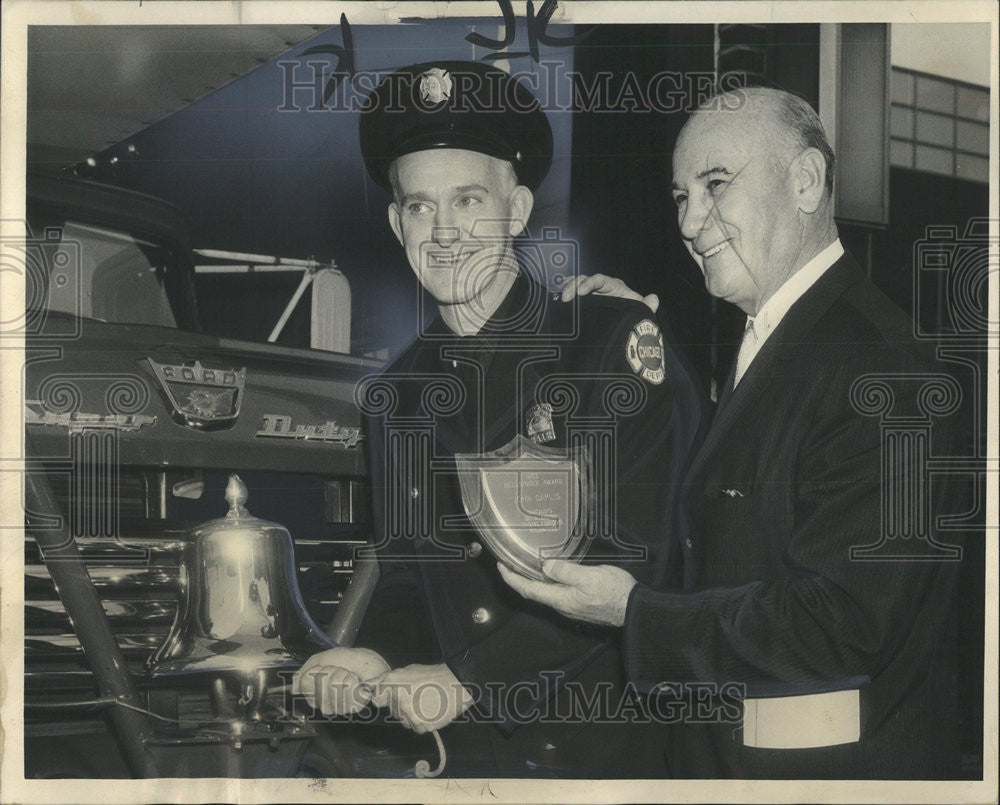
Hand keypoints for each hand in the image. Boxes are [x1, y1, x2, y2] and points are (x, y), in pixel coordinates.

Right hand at [292, 647, 389, 715]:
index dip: (317, 671)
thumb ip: (305, 671)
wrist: (371, 663)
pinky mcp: (353, 708)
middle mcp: (323, 703)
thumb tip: (294, 686)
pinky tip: (358, 684)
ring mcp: (337, 707)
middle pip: (319, 686)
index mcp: (313, 692)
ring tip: (350, 676)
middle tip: (341, 671)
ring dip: (345, 677)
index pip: (305, 683)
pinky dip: (355, 683)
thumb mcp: (323, 659)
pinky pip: (348, 695)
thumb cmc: (350, 660)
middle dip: (332, 673)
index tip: (326, 667)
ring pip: (334, 690)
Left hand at [370, 663, 474, 733]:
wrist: (457, 683)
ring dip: (410, 715)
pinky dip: (422, 722)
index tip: (389, 698)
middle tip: (417, 696)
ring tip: (425, 702)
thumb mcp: (406, 671)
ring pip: (403, 721)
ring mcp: (409, 714)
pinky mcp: (421, 726)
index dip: (383, 698)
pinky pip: (415, 728)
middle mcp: (398, 699)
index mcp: (392, 683)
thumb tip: (367, 686)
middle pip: (392, 711)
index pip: (376, 699)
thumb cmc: (432, 675)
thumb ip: (385, 679)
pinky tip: (430, 711)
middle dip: (400, 706)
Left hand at [498, 559, 637, 626]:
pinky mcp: (579, 606)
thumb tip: (544, 567)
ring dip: (530, 581)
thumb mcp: (591, 577)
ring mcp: (570, 608)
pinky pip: (555, 594)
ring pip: (544, 594)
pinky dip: (544, 584)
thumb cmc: (616, 593)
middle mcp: (562, 607)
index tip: (500, 566)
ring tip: (523, 566)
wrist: (635, 610)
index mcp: (561, 600)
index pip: (528, 589)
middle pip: (532, 593)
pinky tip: (548, 574)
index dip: (511, 578)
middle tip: (507, 564)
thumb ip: (566, 572)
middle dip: (517, 579)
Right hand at [558, 273, 658, 312]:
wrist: (627, 332)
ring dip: (567, 290)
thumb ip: (646, 307)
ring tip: (559, 299)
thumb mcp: (640, 312)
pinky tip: (554, 296)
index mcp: (614, 287)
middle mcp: (601, 288)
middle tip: (565, 299)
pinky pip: (572, 295)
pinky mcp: (584, 304)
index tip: (581, 292)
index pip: (600, 279)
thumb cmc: (634, 318)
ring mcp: (591, 296)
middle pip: (584, 280)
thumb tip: (653, 299)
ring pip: (576, 286)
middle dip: (573, 286)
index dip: (590, 283)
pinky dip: (564, 293)